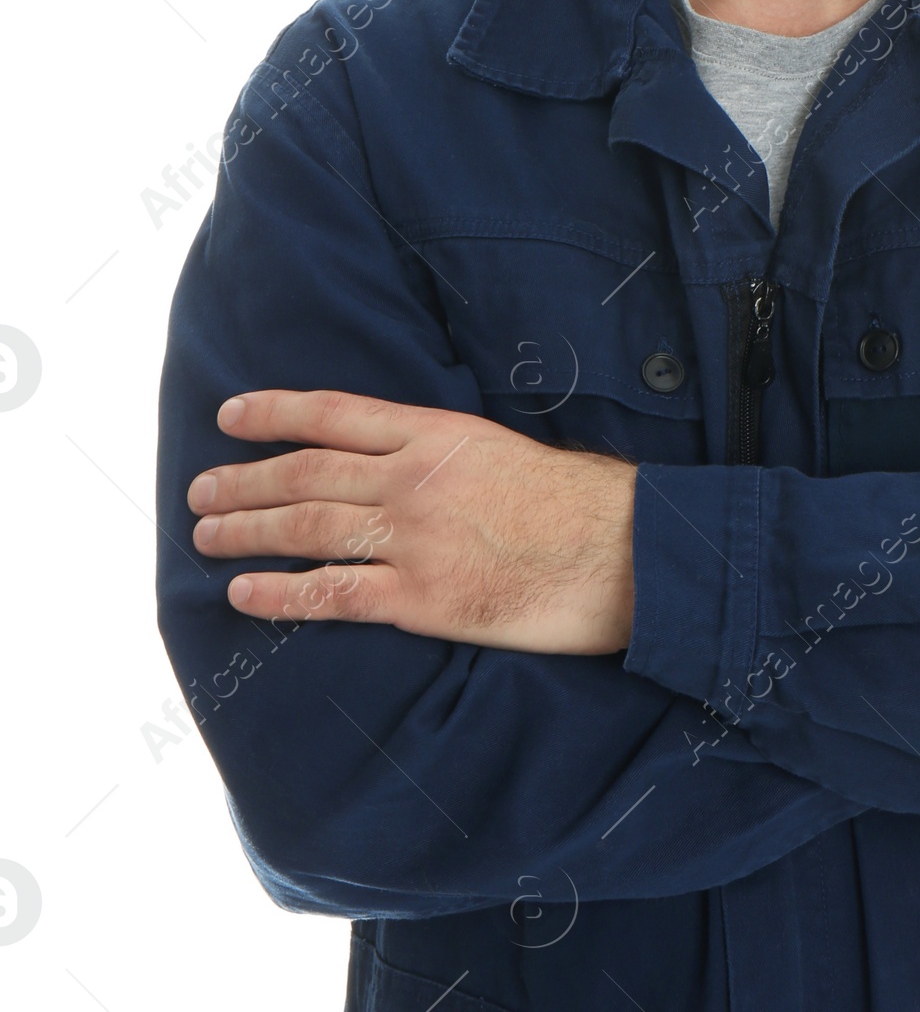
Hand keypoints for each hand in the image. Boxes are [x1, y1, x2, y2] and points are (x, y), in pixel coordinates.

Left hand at [186, 391, 637, 654]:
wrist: (628, 550)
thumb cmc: (583, 504)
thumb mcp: (507, 451)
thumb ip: (448, 455)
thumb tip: (403, 463)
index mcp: (438, 434)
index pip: (335, 414)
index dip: (274, 413)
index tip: (230, 415)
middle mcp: (414, 478)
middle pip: (306, 473)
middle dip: (243, 480)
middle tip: (200, 490)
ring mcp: (415, 538)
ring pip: (307, 529)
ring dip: (246, 531)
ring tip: (207, 534)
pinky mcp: (424, 598)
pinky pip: (333, 594)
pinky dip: (280, 595)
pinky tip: (244, 594)